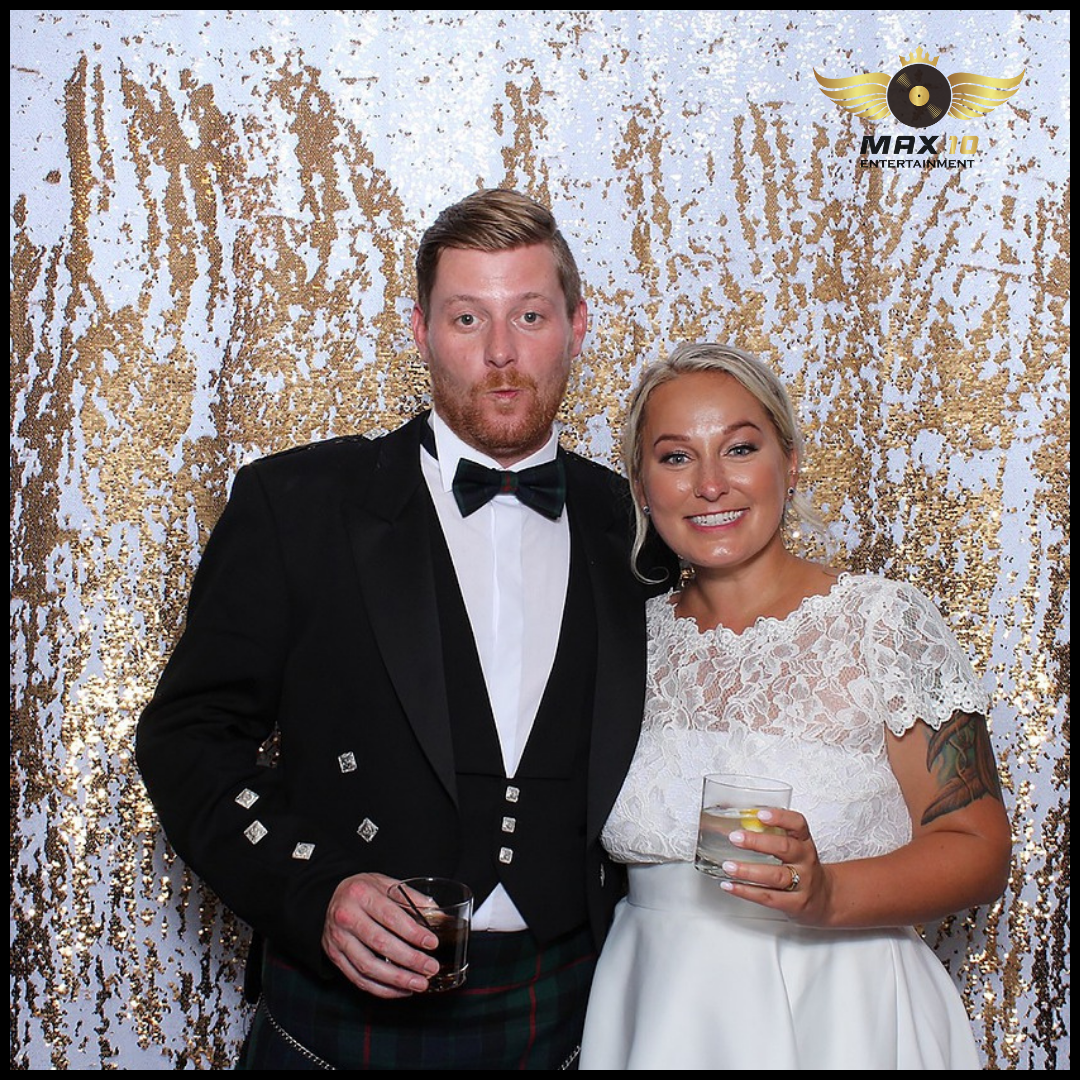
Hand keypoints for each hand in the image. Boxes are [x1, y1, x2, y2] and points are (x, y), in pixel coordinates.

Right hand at [321, 872, 440, 996]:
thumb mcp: (385, 883)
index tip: (431, 943)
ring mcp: (338, 939)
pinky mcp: (334, 957)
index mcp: (361, 894)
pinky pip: (358, 979)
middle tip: (431, 968)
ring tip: (419, 984)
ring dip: (397, 979)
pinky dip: (381, 989)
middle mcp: (346, 916)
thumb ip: (411, 897)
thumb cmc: (363, 890)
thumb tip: (439, 915)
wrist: (331, 897)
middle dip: (410, 959)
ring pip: (368, 966)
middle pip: (380, 943)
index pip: (390, 917)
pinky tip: (400, 989)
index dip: (412, 933)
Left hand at [717, 808, 833, 924]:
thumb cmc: (802, 867)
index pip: (798, 824)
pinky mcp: (795, 903)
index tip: (760, 814)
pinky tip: (730, 885)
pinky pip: (768, 897)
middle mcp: (805, 861)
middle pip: (785, 848)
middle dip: (757, 842)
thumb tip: (736, 822)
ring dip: (748, 871)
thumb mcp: (795, 847)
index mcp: (804, 842)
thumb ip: (772, 835)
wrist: (824, 897)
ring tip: (729, 867)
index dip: (780, 817)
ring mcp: (802, 883)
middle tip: (735, 838)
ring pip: (776, 876)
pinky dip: (746, 891)